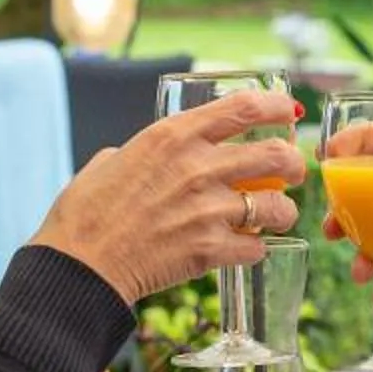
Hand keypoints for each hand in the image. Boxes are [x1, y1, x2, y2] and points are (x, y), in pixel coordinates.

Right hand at [31, 90, 305, 302]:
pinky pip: (257, 248)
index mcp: (173, 135)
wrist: (78, 265)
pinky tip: (244, 249)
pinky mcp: (209, 250)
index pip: (245, 107)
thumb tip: (155, 154)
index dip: (277, 106)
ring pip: (278, 206)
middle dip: (294, 164)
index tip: (289, 111)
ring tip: (275, 216)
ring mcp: (207, 210)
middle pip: (277, 155)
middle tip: (292, 172)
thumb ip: (144, 151)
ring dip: (282, 211)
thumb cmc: (85, 212)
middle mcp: (197, 167)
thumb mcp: (112, 160)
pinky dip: (256, 249)